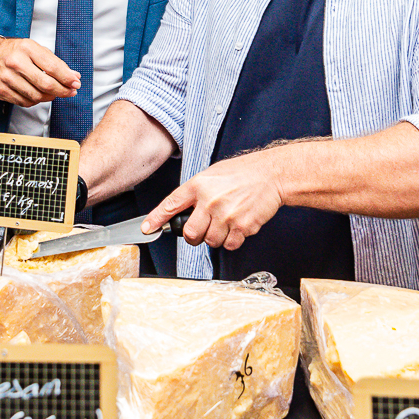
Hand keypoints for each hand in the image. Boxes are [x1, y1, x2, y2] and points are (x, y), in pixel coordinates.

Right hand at [0, 36, 79, 106]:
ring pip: (36, 96)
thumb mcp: (34, 48)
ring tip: (55, 92)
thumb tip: (73, 76)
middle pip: (45, 84)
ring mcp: (7, 78)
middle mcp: (15, 63)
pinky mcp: (2, 91)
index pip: (52, 67)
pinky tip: (39, 94)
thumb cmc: (13, 51)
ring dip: (50, 97)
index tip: (75, 83)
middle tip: (70, 91)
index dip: (67, 78)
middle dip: (62, 90)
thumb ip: (54, 62)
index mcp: (26, 49)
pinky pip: (25, 102)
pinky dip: (36, 100)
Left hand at [141, 149, 285, 249]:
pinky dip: (232, 240)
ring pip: (210, 242)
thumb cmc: (243, 173)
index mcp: (199, 185)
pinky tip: (237, 225)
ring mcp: (226, 215)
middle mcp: (209, 201)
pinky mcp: (242, 226)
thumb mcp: (213, 174)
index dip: (156, 219)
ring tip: (226, 222)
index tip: (147, 228)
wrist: (271, 175)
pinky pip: (229, 245)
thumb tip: (182, 209)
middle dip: (194, 236)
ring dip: (216, 237)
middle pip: (190, 234)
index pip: (171, 204)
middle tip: (203, 229)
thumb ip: (196, 192)